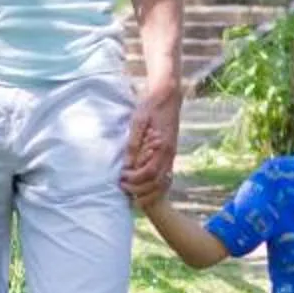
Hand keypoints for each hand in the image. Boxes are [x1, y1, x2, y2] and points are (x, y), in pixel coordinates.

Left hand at [121, 80, 182, 200]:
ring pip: (164, 183)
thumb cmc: (151, 107)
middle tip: (123, 187)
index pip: (149, 172)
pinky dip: (156, 187)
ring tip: (133, 195)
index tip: (121, 177)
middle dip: (140, 190)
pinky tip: (145, 189)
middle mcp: (170, 154)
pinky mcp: (170, 155)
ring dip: (149, 192)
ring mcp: (172, 155)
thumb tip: (127, 165)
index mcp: (163, 147)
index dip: (135, 179)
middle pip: (157, 183)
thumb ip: (133, 144)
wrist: (168, 97)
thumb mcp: (138, 122)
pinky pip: (166, 177)